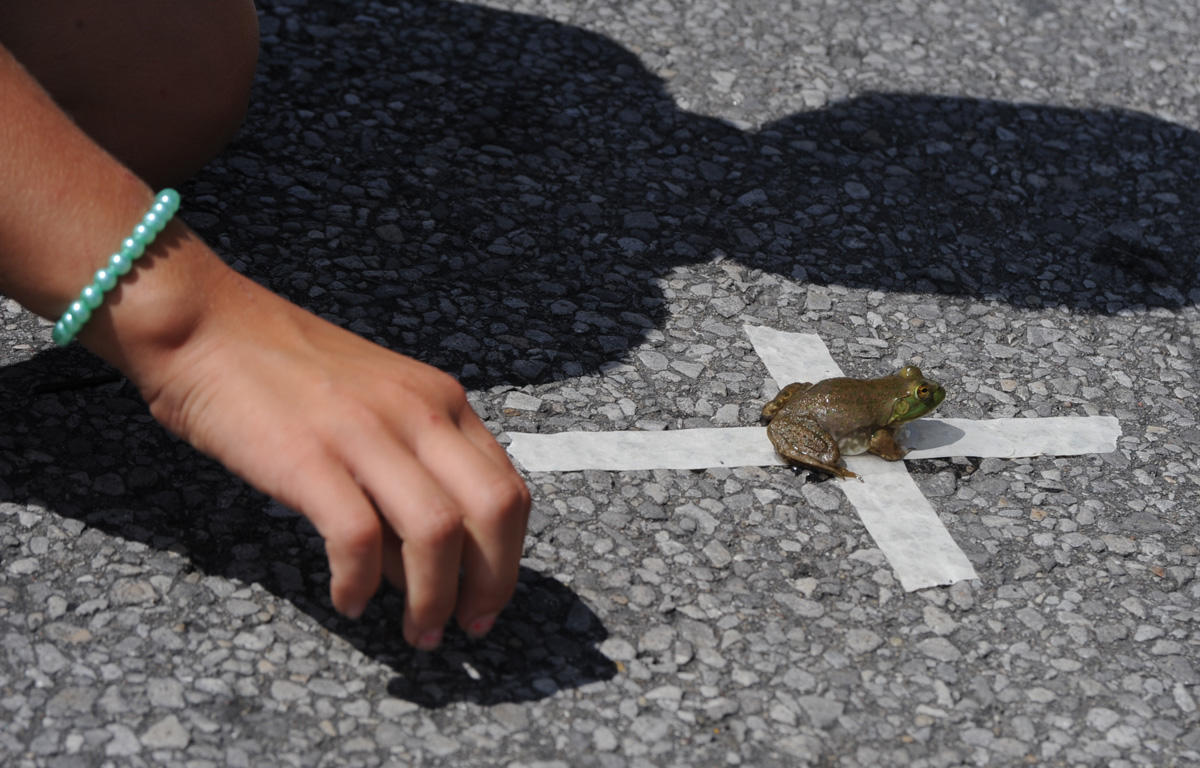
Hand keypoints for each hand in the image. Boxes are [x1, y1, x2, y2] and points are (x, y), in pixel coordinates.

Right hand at [133, 267, 529, 648]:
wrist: (206, 325)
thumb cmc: (287, 371)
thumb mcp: (379, 402)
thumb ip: (413, 465)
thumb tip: (424, 560)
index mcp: (443, 400)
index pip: (510, 488)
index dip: (509, 558)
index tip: (486, 602)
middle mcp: (418, 412)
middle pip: (494, 512)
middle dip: (490, 585)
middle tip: (463, 627)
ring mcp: (365, 432)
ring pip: (437, 533)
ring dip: (431, 599)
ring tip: (414, 631)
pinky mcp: (307, 457)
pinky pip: (358, 539)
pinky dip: (359, 584)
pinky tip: (347, 600)